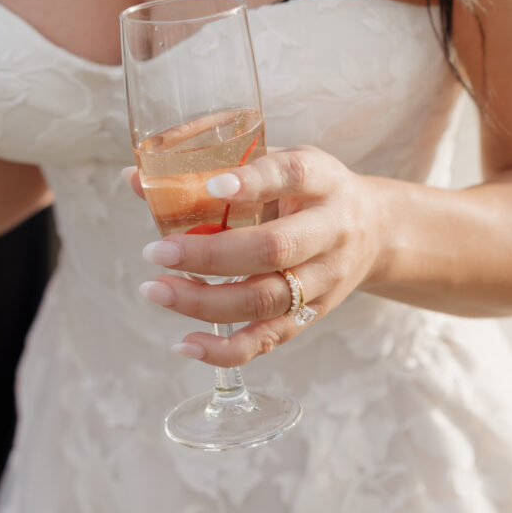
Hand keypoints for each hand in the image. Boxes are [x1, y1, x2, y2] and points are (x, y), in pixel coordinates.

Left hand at [127, 147, 381, 366]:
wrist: (376, 232)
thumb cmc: (309, 191)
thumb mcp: (280, 162)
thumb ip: (217, 167)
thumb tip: (135, 180)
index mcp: (321, 180)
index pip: (291, 176)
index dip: (253, 182)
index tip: (213, 187)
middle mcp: (330, 231)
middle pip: (274, 249)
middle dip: (210, 254)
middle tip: (158, 252)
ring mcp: (323, 279)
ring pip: (265, 299)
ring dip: (205, 302)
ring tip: (156, 290)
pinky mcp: (312, 315)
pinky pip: (269, 340)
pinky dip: (225, 350)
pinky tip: (185, 345)